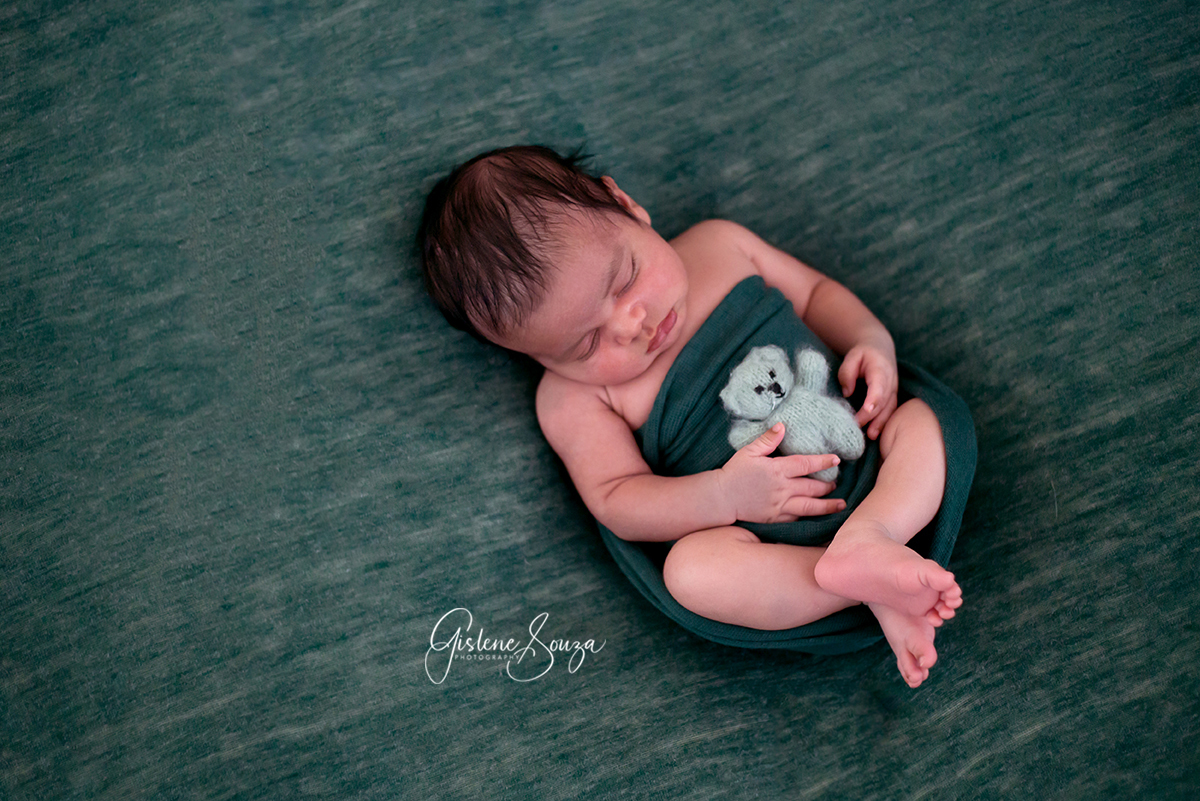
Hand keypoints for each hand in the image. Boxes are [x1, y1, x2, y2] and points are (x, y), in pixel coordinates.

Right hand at [716, 423, 846, 522]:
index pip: (806, 465)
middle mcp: (782, 489)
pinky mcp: (776, 518)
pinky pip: (797, 518)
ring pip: (810, 506)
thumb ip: (767, 439)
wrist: (721, 498)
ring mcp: (780, 506)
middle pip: (813, 487)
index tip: (836, 460)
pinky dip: (810, 516)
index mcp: (777, 470)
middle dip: (828, 484)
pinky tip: (818, 514)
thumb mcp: (748, 451)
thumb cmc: (734, 473)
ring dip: (827, 505)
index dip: (823, 462)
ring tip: (840, 503)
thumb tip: (782, 426)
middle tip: (836, 482)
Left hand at [838, 340, 898, 439]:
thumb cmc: (864, 354)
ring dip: (881, 423)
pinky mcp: (892, 398)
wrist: (881, 349)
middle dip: (872, 416)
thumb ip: (847, 373)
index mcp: (881, 369)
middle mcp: (891, 381)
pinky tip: (875, 433)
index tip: (867, 410)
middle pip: (884, 401)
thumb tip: (847, 393)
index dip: (874, 399)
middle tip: (858, 427)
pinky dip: (884, 422)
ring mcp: (893, 390)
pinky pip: (890, 411)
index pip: (879, 386)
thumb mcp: (852, 356)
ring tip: (871, 436)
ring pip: (889, 409)